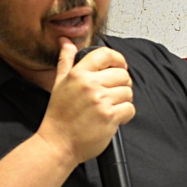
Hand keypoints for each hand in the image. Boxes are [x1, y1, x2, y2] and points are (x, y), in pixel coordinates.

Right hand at [37, 40, 134, 166]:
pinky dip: (125, 114)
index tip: (120, 66)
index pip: (105, 54)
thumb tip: (66, 42)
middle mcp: (90, 85)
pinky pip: (129, 109)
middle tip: (113, 93)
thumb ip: (65, 60)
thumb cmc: (58, 116)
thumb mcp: (59, 83)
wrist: (57, 144)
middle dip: (122, 84)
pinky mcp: (109, 117)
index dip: (118, 58)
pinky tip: (113, 117)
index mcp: (78, 74)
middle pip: (122, 74)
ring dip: (123, 100)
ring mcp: (100, 101)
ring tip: (111, 107)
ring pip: (128, 92)